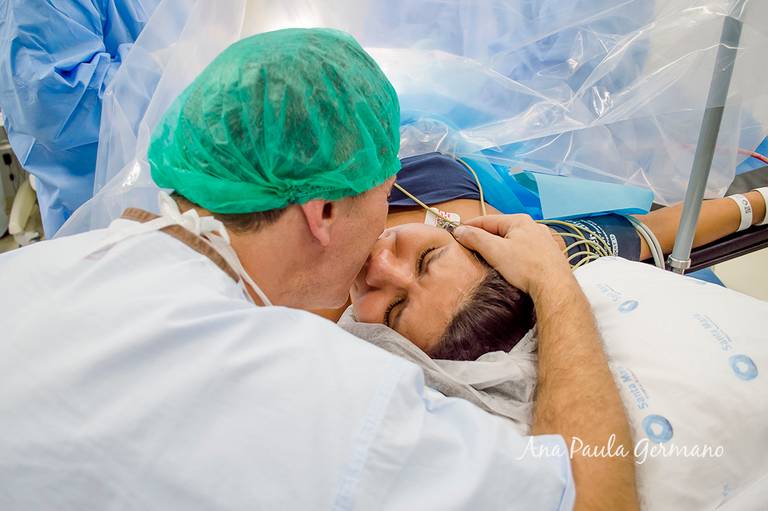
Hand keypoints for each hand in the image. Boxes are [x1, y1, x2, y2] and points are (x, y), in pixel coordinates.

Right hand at [452, 214, 572, 297]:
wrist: (555, 287)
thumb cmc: (527, 267)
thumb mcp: (495, 251)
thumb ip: (476, 238)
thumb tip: (460, 231)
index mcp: (519, 221)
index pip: (487, 220)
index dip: (470, 226)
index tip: (457, 232)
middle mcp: (533, 227)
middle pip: (501, 230)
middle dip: (485, 236)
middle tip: (469, 245)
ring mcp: (543, 241)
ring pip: (514, 240)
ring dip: (500, 246)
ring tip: (488, 255)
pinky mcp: (548, 255)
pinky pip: (524, 250)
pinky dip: (513, 254)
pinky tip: (509, 264)